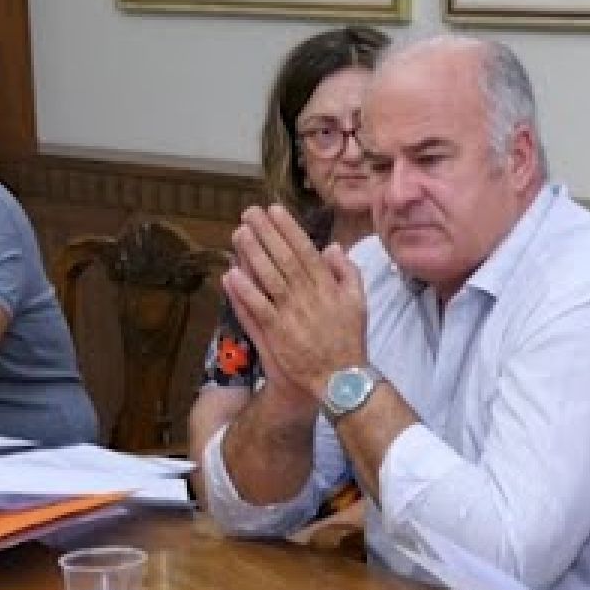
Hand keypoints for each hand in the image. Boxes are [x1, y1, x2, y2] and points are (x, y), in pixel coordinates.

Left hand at [223, 204, 368, 404]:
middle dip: (265, 233)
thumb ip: (347, 273)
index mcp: (328, 287)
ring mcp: (290, 315)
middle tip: (249, 213)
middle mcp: (309, 296)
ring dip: (252, 254)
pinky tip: (231, 273)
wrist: (339, 378)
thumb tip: (333, 247)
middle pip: (283, 258)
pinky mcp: (276, 334)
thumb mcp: (358, 303)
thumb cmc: (348, 340)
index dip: (288, 229)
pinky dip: (244, 291)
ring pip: (268, 278)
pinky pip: (257, 308)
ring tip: (239, 233)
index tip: (274, 211)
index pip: (305, 250)